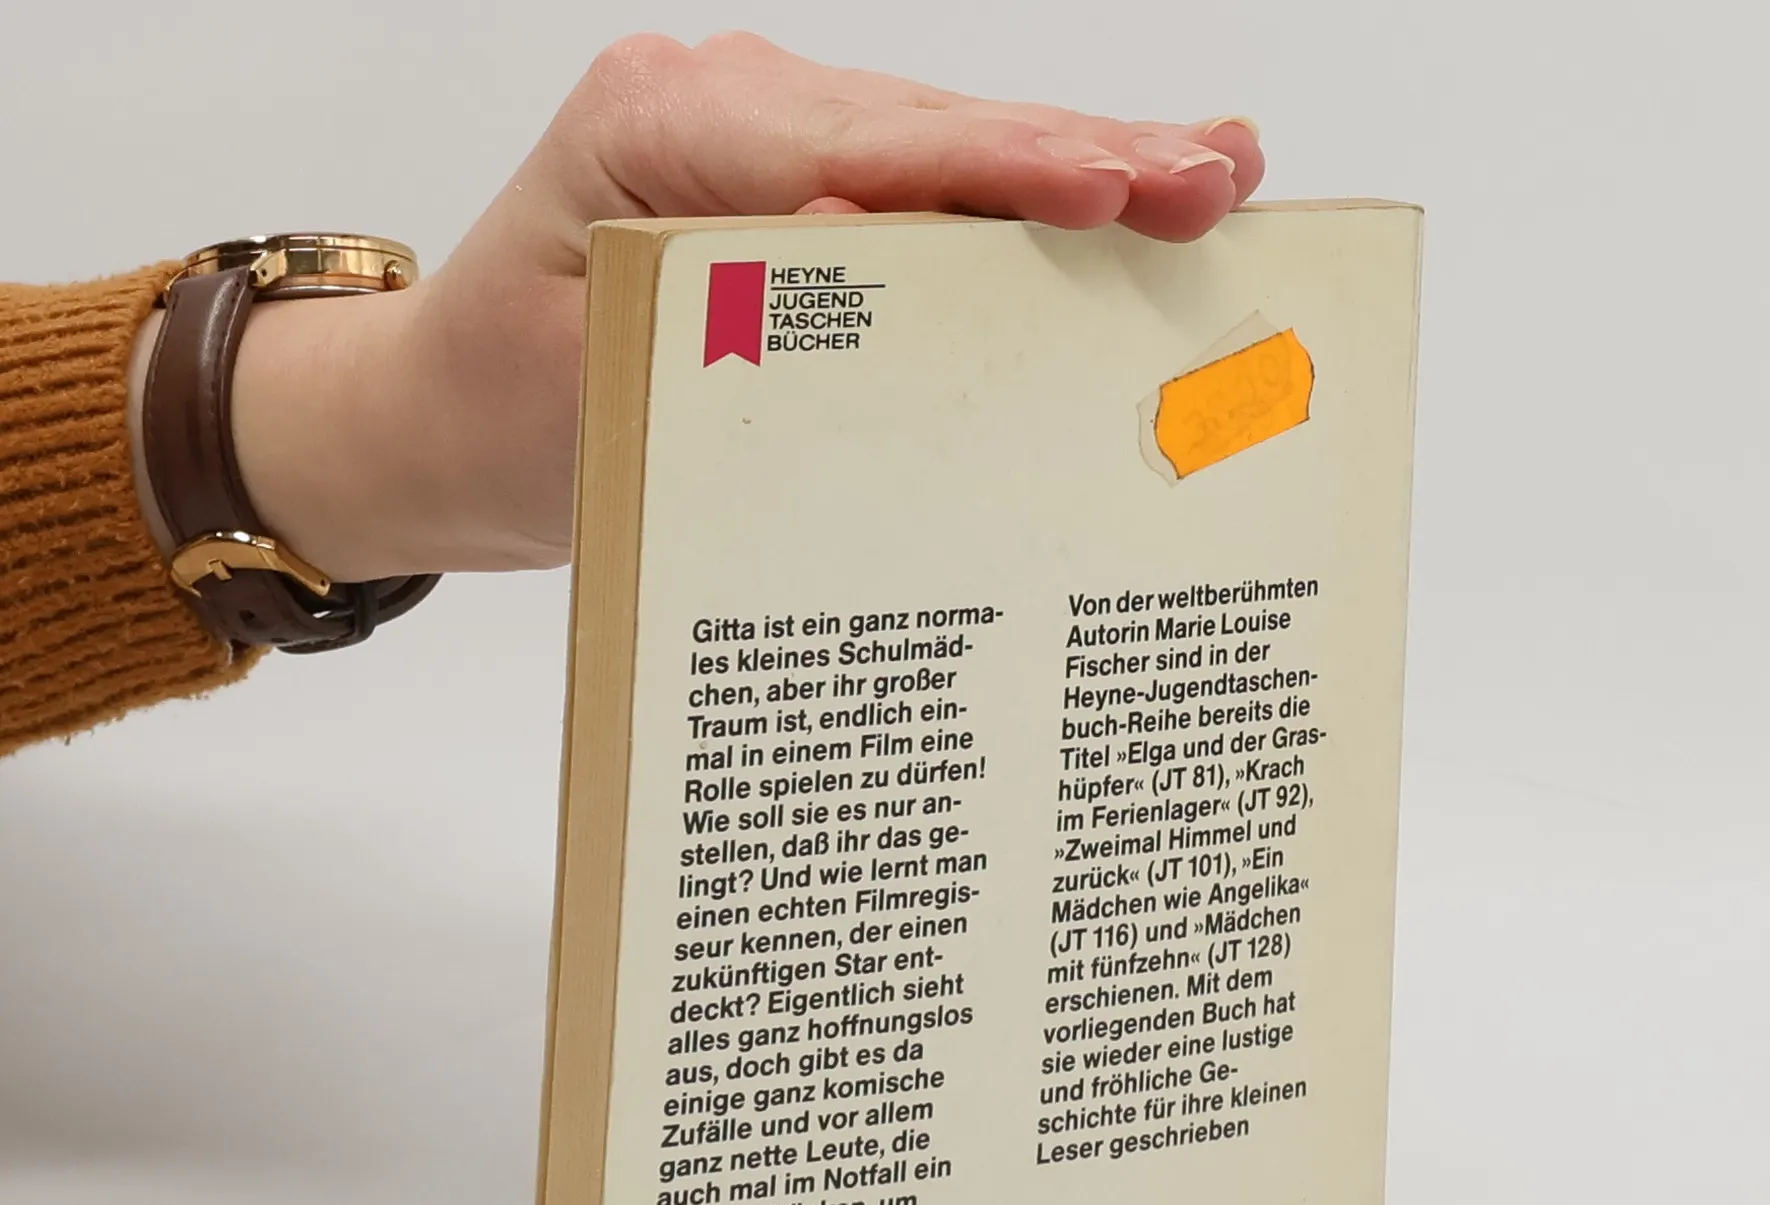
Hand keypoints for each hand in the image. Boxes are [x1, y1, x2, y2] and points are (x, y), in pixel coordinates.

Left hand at [208, 33, 1265, 580]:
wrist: (441, 420)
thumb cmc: (501, 409)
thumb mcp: (597, 387)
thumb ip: (725, 321)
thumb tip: (871, 255)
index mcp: (660, 129)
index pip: (863, 146)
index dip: (1000, 167)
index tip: (1114, 185)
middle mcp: (726, 110)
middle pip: (933, 129)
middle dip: (1082, 154)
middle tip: (1219, 176)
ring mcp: (768, 143)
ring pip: (945, 150)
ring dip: (1077, 170)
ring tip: (1207, 179)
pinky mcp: (796, 193)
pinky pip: (924, 191)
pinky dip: (1021, 208)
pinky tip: (1117, 203)